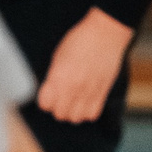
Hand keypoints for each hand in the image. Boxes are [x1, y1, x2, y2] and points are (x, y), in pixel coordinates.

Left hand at [35, 9, 133, 124]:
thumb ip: (53, 76)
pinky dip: (87, 111)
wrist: (106, 32)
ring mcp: (89, 91)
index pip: (45, 104)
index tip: (48, 94)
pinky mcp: (103, 92)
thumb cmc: (80, 39)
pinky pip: (92, 114)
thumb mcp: (58, 55)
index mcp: (58, 76)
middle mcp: (73, 87)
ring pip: (75, 118)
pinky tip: (86, 100)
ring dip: (72, 111)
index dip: (45, 99)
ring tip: (73, 100)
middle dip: (57, 107)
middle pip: (59, 114)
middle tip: (60, 96)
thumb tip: (50, 90)